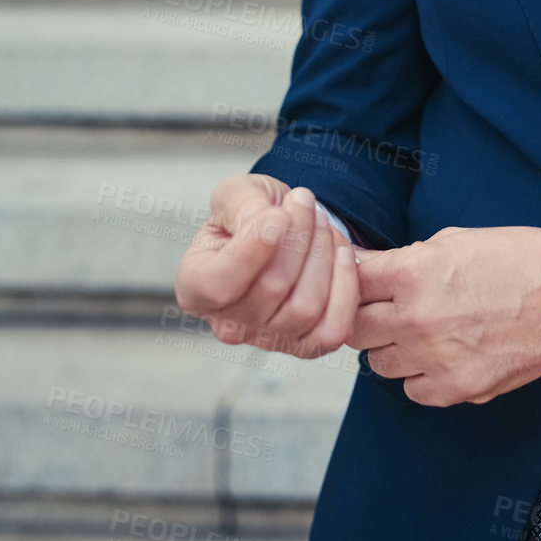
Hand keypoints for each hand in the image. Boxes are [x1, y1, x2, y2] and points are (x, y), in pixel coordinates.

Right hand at [174, 174, 358, 359]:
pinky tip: (341, 253)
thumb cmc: (251, 213)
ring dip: (323, 254)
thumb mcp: (236, 194)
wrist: (282, 229)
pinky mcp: (304, 347)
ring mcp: (266, 340)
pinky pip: (333, 329)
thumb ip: (244, 205)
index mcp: (195, 286)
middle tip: (304, 202)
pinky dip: (345, 286)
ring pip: (306, 306)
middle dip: (299, 234)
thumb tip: (271, 224)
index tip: (279, 214)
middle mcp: (227, 323)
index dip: (254, 249)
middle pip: (273, 287)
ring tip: (320, 223)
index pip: (220, 284)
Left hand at [348, 225, 540, 405]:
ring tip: (421, 333)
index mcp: (414, 273)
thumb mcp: (456, 239)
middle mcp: (417, 318)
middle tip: (386, 310)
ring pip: (379, 365)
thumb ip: (407, 258)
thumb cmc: (518, 260)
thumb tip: (368, 267)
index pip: (353, 282)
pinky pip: (414, 391)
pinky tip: (441, 357)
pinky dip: (421, 376)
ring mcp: (436, 358)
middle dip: (366, 317)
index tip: (363, 282)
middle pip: (355, 329)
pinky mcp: (457, 388)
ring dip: (392, 348)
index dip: (355, 279)